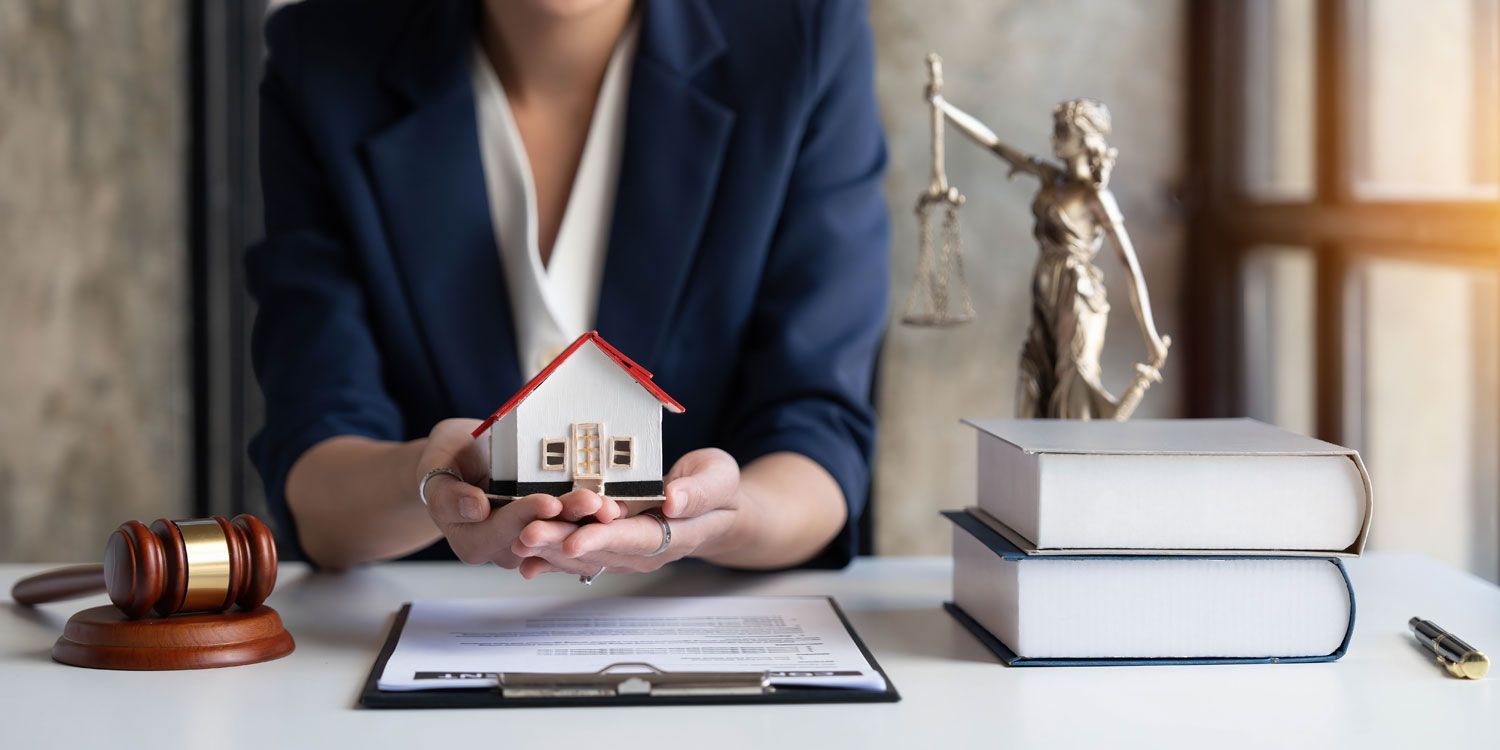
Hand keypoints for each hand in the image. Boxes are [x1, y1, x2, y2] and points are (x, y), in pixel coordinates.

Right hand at [417, 418, 615, 567]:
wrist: (464, 458)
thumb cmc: (448, 459)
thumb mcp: (436, 465)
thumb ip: (447, 492)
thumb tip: (474, 508)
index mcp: (471, 539)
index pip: (501, 530)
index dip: (525, 516)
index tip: (548, 501)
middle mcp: (503, 548)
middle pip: (537, 536)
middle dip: (566, 519)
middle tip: (592, 501)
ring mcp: (529, 542)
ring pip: (560, 535)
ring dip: (586, 521)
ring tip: (608, 504)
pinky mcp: (550, 530)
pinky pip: (570, 526)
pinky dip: (591, 517)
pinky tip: (613, 504)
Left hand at [509, 448, 745, 577]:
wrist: (717, 509)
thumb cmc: (718, 490)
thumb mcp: (720, 479)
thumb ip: (700, 491)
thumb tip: (673, 499)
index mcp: (673, 534)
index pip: (635, 540)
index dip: (603, 541)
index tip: (574, 541)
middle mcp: (644, 549)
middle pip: (599, 550)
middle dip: (561, 544)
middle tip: (526, 536)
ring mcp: (625, 549)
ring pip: (584, 554)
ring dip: (549, 549)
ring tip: (517, 540)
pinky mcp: (611, 542)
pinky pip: (579, 551)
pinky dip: (550, 553)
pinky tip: (522, 554)